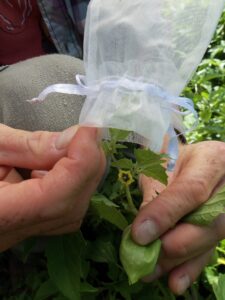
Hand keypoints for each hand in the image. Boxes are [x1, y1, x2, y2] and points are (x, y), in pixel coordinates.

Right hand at [0, 125, 105, 251]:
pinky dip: (69, 181)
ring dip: (79, 172)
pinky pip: (62, 209)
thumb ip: (28, 145)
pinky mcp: (27, 226)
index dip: (81, 161)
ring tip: (67, 145)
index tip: (90, 128)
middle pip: (71, 207)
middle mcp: (11, 233)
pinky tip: (54, 163)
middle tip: (83, 133)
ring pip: (72, 210)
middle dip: (86, 165)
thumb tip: (73, 139)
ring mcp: (20, 234)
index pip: (55, 198)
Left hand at [131, 141, 224, 294]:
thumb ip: (155, 195)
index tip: (139, 235)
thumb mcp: (160, 166)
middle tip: (145, 258)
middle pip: (208, 221)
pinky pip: (210, 249)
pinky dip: (191, 267)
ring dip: (179, 261)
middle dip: (174, 244)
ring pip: (210, 240)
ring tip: (150, 272)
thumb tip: (142, 235)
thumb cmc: (173, 159)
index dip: (166, 214)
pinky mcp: (223, 226)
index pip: (191, 190)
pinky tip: (175, 282)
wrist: (192, 162)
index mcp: (211, 160)